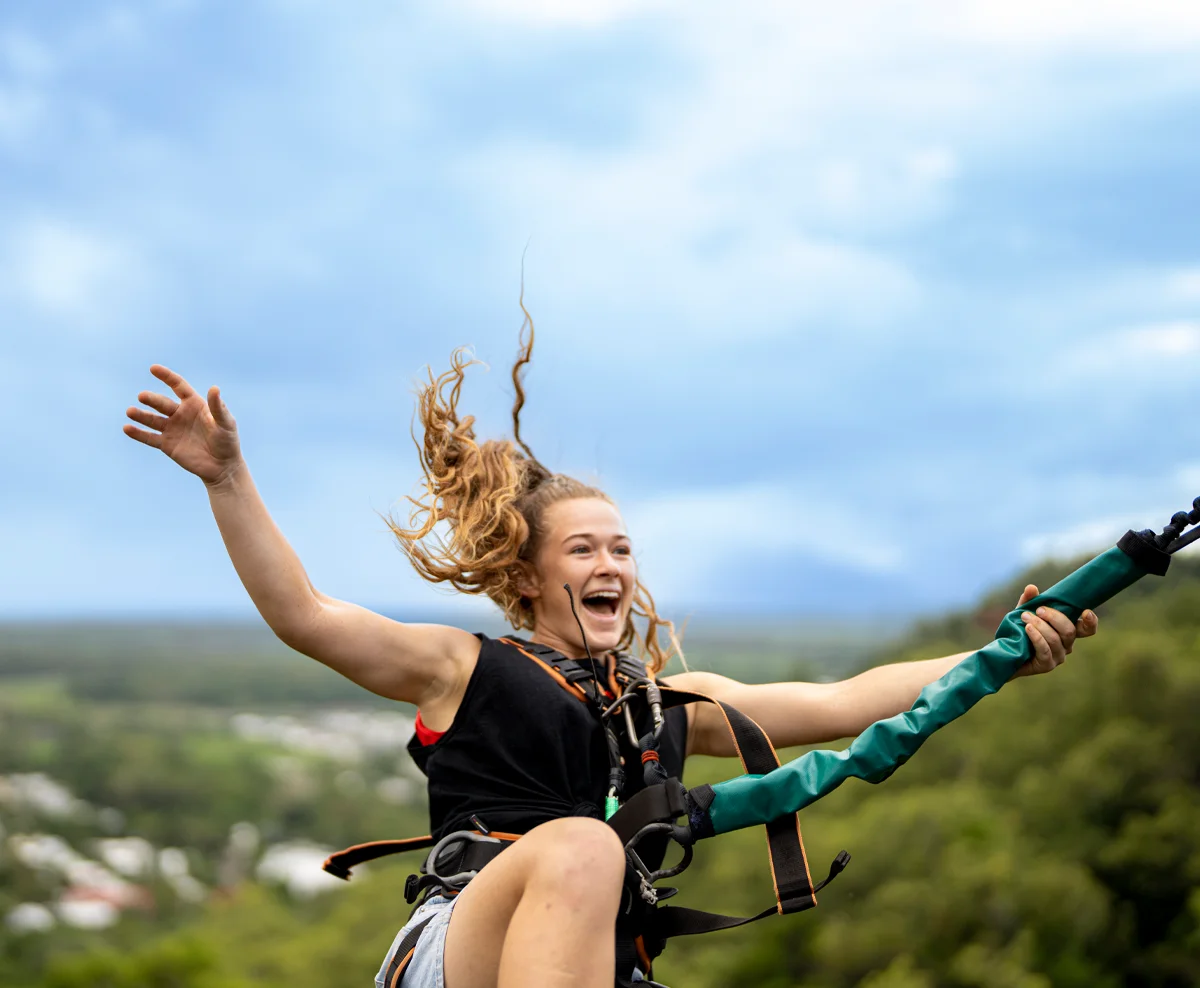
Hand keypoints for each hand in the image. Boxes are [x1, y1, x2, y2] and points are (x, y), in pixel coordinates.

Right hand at [123, 365, 242, 485]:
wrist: (223, 466)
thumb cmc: (228, 441)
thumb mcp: (226, 423)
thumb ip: (218, 407)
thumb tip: (214, 388)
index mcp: (194, 404)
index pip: (178, 386)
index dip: (167, 377)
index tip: (153, 368)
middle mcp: (180, 414)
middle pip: (162, 403)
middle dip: (152, 399)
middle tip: (142, 396)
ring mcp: (172, 429)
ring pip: (153, 419)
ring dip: (141, 415)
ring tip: (130, 411)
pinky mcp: (167, 445)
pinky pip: (149, 438)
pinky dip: (138, 433)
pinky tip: (127, 428)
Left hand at [1012, 584, 1098, 676]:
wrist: (1004, 652)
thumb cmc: (1018, 631)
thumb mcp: (1023, 612)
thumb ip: (1029, 601)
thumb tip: (1032, 588)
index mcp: (1067, 631)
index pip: (1087, 629)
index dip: (1091, 622)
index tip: (1086, 611)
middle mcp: (1067, 645)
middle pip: (1069, 630)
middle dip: (1054, 617)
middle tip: (1038, 609)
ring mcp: (1058, 656)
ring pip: (1056, 639)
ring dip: (1040, 625)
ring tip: (1025, 617)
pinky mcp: (1047, 665)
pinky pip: (1045, 650)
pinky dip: (1036, 637)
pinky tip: (1027, 629)